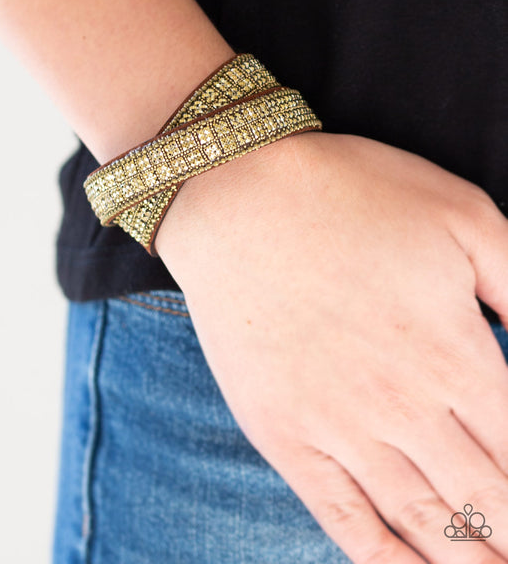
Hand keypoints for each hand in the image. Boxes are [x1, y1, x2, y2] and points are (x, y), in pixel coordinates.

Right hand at [156, 130, 507, 562]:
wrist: (238, 194)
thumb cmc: (353, 194)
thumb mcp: (464, 215)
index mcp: (455, 353)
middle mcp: (404, 407)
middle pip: (487, 500)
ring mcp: (338, 428)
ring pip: (424, 524)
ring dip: (469, 560)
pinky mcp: (285, 435)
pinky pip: (344, 520)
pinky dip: (386, 561)